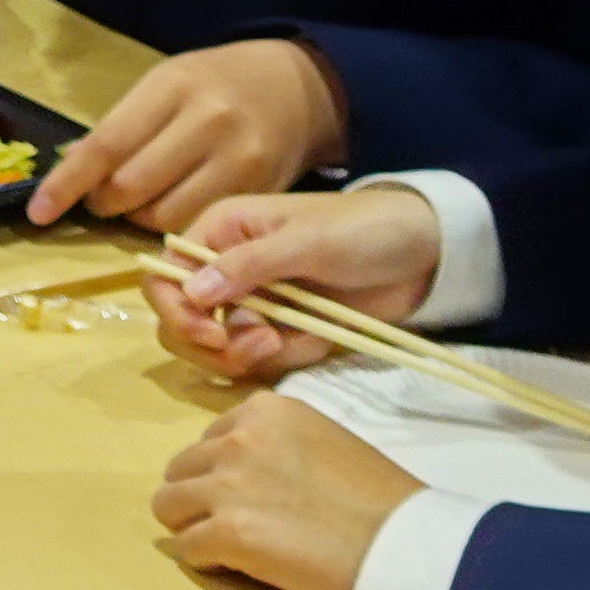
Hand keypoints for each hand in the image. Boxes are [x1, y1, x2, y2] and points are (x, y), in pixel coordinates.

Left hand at [25, 36, 347, 229]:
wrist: (300, 85)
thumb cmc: (216, 83)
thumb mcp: (166, 84)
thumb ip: (122, 125)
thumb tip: (72, 168)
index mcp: (172, 86)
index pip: (106, 144)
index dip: (67, 184)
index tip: (38, 211)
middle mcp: (206, 121)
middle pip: (132, 187)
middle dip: (103, 202)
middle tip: (100, 199)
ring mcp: (237, 158)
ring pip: (163, 215)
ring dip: (136, 219)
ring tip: (139, 202)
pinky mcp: (258, 190)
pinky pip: (198, 223)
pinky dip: (173, 225)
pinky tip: (172, 208)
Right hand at [143, 187, 442, 382]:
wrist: (424, 255)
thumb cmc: (363, 230)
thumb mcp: (308, 241)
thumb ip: (249, 265)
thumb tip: (192, 291)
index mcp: (219, 231)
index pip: (165, 274)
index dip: (175, 310)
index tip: (210, 333)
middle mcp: (225, 268)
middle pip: (181, 321)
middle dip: (212, 344)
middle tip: (262, 345)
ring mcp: (253, 302)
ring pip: (217, 348)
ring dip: (249, 355)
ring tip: (292, 341)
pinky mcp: (281, 330)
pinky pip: (261, 359)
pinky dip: (284, 358)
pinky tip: (316, 340)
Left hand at [152, 393, 426, 589]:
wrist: (408, 545)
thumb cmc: (379, 499)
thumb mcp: (321, 440)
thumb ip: (272, 443)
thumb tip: (232, 465)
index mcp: (264, 410)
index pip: (210, 438)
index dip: (224, 471)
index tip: (254, 495)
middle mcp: (238, 438)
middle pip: (181, 470)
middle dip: (201, 497)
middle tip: (239, 524)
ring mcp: (229, 485)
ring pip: (168, 505)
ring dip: (194, 526)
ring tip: (232, 546)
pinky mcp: (228, 533)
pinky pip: (185, 549)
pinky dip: (204, 560)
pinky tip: (236, 566)